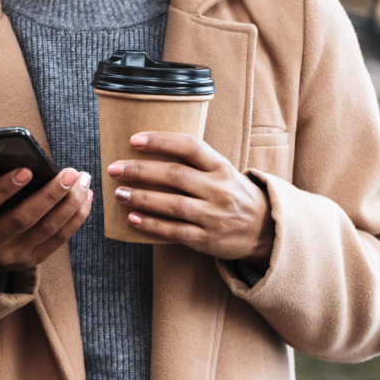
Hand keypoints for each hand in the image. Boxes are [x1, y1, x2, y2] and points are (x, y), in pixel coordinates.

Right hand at [0, 166, 92, 276]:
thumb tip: (32, 163)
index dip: (4, 188)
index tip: (27, 170)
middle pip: (23, 218)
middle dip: (51, 194)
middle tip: (71, 173)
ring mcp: (9, 256)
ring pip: (46, 229)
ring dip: (70, 204)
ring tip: (83, 182)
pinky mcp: (29, 262)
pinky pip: (58, 240)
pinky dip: (75, 218)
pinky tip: (85, 199)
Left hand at [108, 131, 273, 265]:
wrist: (263, 230)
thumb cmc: (234, 195)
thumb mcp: (224, 171)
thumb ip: (197, 162)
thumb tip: (153, 148)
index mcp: (222, 167)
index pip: (190, 146)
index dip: (161, 141)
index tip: (134, 140)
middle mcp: (219, 189)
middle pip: (175, 175)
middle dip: (141, 170)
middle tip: (115, 168)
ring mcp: (213, 215)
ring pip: (172, 204)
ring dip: (142, 197)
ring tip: (119, 193)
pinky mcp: (207, 239)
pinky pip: (174, 231)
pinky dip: (152, 225)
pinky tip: (133, 218)